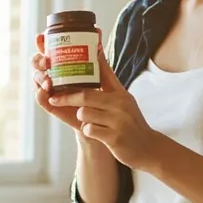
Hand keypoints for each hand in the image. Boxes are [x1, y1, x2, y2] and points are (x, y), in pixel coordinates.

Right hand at [31, 29, 99, 131]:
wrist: (100, 114)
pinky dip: (40, 94)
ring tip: (49, 82)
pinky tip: (45, 92)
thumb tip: (98, 31)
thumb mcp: (100, 70)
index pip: (46, 49)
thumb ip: (97, 53)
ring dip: (40, 78)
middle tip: (47, 61)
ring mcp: (49, 88)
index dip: (41, 42)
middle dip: (38, 60)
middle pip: (37, 63)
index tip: (40, 37)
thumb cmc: (98, 89)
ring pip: (37, 79)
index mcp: (60, 62)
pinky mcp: (51, 104)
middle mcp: (52, 73)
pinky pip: (40, 98)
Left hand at [48, 48, 160, 170]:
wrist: (148, 148)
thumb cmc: (131, 123)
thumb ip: (109, 80)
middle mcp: (121, 104)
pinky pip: (89, 129)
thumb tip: (98, 54)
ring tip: (89, 121)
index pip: (102, 72)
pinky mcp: (114, 137)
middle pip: (85, 96)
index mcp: (121, 94)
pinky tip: (96, 133)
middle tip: (54, 99)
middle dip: (67, 98)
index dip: (86, 65)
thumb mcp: (124, 99)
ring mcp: (119, 121)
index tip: (68, 61)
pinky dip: (88, 131)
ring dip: (81, 118)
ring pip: (84, 113)